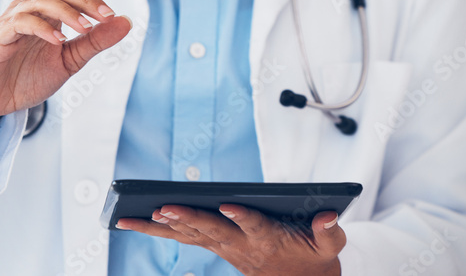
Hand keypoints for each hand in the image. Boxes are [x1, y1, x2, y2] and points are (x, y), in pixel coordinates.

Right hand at [0, 0, 131, 146]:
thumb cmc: (28, 77)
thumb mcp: (70, 60)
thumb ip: (96, 41)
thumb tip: (126, 21)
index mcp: (46, 11)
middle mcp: (29, 8)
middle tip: (108, 14)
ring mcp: (12, 20)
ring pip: (43, 2)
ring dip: (68, 13)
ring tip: (86, 28)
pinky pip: (22, 23)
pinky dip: (43, 28)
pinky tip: (58, 40)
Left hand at [116, 205, 344, 275]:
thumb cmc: (315, 259)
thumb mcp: (330, 247)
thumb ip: (329, 231)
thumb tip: (328, 215)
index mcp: (270, 240)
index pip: (255, 226)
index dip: (242, 217)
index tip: (229, 206)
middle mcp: (243, 246)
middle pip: (212, 230)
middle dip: (187, 219)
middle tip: (164, 209)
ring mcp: (227, 247)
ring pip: (191, 234)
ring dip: (163, 225)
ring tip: (136, 216)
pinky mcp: (218, 246)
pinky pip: (187, 236)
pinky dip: (164, 228)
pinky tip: (140, 221)